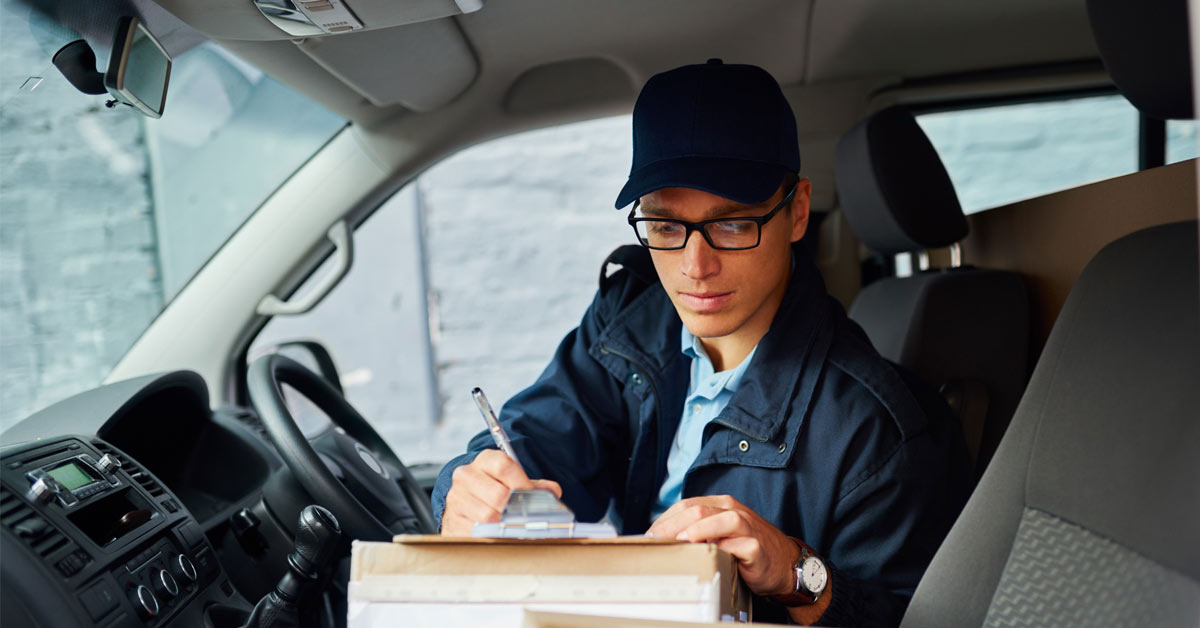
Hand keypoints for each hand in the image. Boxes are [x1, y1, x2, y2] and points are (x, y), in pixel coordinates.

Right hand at [440, 449, 562, 535]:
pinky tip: (498, 534)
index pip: (504, 466)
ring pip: (488, 516)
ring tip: (514, 527)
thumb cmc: (492, 489)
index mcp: (484, 461)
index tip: (533, 497)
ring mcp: (457, 498)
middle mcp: (466, 476)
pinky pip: (476, 532)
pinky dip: (491, 536)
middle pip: (499, 495)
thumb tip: (553, 492)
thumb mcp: (511, 480)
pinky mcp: (452, 520)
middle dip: (516, 509)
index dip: (523, 484)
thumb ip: (533, 486)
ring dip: (504, 525)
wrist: (464, 502)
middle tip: (527, 517)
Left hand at [646, 495, 799, 596]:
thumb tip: (661, 541)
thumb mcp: (717, 536)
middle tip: (656, 543)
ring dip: (698, 529)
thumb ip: (696, 532)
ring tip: (680, 541)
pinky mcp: (756, 545)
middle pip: (697, 510)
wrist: (783, 563)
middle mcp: (732, 510)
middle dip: (672, 526)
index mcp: (719, 505)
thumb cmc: (745, 550)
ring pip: (721, 518)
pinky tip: (709, 552)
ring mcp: (746, 526)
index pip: (684, 506)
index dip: (663, 522)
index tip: (648, 538)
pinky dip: (724, 545)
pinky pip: (740, 542)